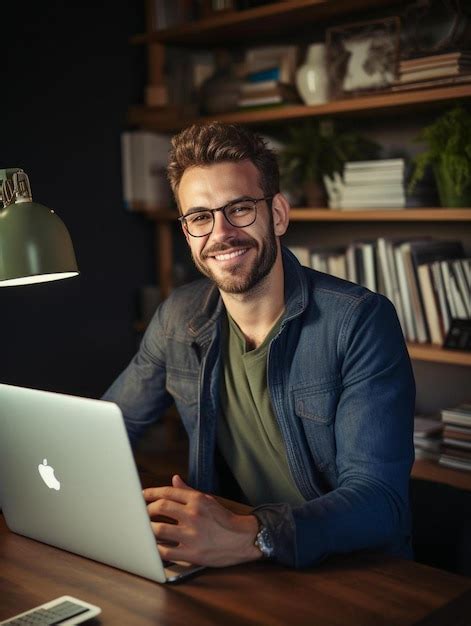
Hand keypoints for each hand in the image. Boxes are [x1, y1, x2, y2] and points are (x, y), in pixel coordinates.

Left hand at [143, 475, 261, 566]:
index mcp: (197, 500)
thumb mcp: (208, 500)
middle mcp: (193, 515)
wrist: (243, 539)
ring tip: (144, 529)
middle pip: (160, 508)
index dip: (151, 493)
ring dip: (148, 529)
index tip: (141, 495)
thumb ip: (188, 491)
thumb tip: (174, 479)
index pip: (168, 492)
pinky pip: (166, 552)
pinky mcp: (192, 553)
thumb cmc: (224, 520)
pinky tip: (153, 547)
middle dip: (147, 510)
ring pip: (159, 530)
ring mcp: (192, 535)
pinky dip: (156, 549)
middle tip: (142, 514)